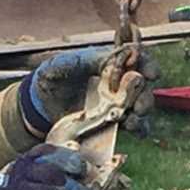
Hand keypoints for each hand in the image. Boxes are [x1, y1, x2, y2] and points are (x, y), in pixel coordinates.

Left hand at [20, 46, 161, 135]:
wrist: (38, 104)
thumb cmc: (51, 77)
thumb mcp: (63, 63)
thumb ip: (87, 60)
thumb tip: (111, 61)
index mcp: (109, 63)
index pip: (136, 59)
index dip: (147, 64)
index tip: (151, 74)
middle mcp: (117, 81)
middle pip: (142, 85)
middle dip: (146, 95)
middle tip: (139, 106)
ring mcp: (116, 102)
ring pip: (140, 106)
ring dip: (142, 114)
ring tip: (133, 121)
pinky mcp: (112, 121)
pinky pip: (132, 125)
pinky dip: (139, 128)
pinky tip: (135, 130)